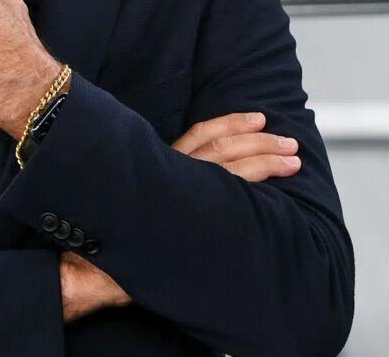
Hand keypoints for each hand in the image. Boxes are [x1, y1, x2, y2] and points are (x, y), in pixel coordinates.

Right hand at [58, 112, 302, 322]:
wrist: (95, 267)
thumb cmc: (119, 235)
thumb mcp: (146, 194)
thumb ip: (171, 182)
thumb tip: (200, 177)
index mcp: (164, 164)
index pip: (202, 133)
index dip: (232, 123)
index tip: (259, 119)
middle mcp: (173, 174)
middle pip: (224, 147)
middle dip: (261, 142)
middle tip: (290, 144)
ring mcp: (181, 195)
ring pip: (231, 169)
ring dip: (266, 162)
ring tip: (292, 162)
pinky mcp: (188, 220)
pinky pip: (227, 200)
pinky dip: (253, 192)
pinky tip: (275, 195)